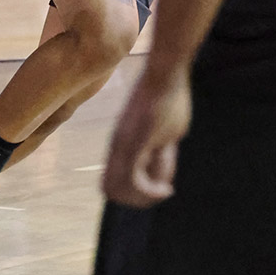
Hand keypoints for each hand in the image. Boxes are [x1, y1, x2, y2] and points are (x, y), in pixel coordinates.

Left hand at [102, 68, 190, 207]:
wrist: (165, 74)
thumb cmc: (166, 97)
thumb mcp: (163, 129)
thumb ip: (158, 149)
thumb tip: (163, 165)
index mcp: (119, 144)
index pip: (109, 182)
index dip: (130, 194)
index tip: (155, 188)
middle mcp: (116, 147)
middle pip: (111, 191)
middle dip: (138, 200)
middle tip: (161, 192)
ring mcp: (124, 145)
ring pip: (121, 189)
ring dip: (145, 197)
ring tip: (164, 188)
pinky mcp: (136, 143)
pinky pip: (134, 179)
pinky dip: (149, 192)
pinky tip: (165, 188)